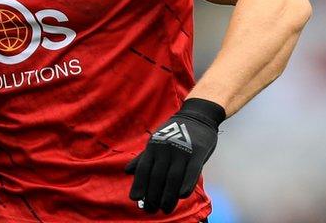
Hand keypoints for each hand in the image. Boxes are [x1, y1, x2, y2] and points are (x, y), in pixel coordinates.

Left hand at [125, 98, 224, 214]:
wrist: (197, 115)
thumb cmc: (175, 131)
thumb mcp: (156, 140)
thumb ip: (144, 157)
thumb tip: (127, 171)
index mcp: (153, 146)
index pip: (144, 169)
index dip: (139, 185)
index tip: (135, 199)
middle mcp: (165, 149)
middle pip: (157, 176)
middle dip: (153, 195)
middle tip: (151, 209)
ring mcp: (182, 150)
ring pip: (173, 178)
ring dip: (168, 196)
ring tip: (165, 209)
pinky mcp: (198, 152)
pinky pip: (192, 172)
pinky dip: (186, 185)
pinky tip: (182, 196)